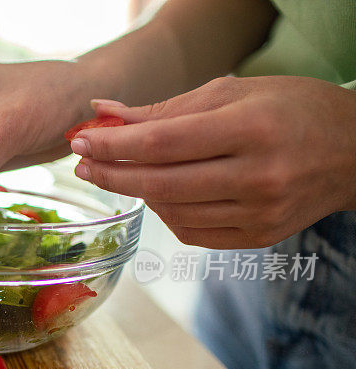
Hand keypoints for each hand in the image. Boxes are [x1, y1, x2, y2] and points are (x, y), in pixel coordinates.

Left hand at [70, 76, 355, 247]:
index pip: (162, 142)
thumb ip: (164, 108)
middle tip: (82, 165)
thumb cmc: (291, 110)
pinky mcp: (258, 238)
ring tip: (124, 173)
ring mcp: (260, 213)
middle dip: (111, 174)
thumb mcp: (232, 92)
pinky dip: (166, 213)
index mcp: (252, 128)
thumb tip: (102, 112)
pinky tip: (160, 194)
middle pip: (160, 183)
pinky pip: (192, 232)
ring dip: (138, 193)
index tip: (79, 139)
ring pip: (172, 211)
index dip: (113, 144)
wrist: (354, 152)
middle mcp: (258, 176)